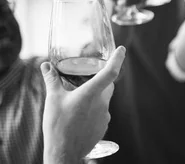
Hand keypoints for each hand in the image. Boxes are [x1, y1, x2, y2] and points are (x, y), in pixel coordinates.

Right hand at [42, 46, 125, 163]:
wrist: (64, 152)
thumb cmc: (58, 125)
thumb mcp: (52, 100)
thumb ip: (51, 80)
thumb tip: (46, 65)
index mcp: (90, 93)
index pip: (110, 72)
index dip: (118, 59)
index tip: (121, 50)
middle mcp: (102, 103)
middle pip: (107, 85)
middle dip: (101, 79)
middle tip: (89, 77)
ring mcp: (105, 116)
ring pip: (103, 100)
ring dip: (95, 97)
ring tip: (77, 102)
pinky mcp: (103, 126)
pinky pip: (101, 113)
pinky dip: (93, 110)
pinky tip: (80, 115)